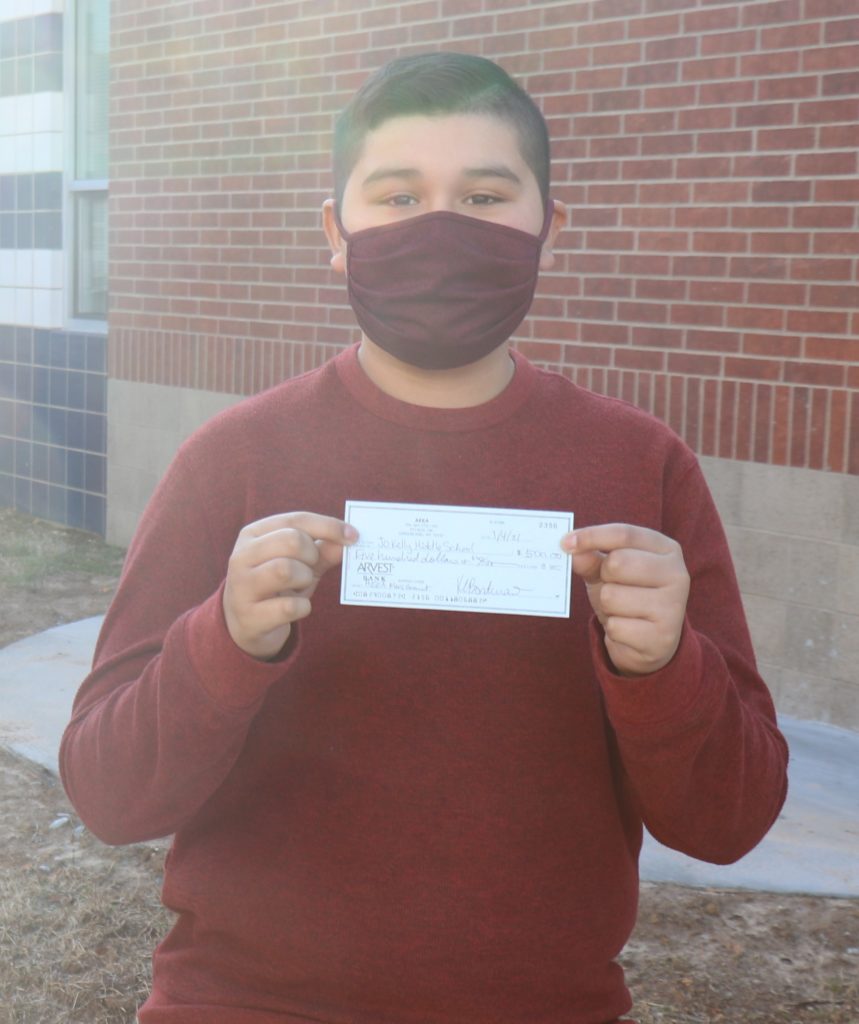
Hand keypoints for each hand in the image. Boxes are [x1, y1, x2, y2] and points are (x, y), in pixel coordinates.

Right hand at [223, 512, 357, 660]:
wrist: (246, 625)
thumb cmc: (277, 586)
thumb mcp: (300, 563)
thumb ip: (323, 550)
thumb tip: (349, 539)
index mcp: (252, 534)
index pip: (295, 520)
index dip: (328, 526)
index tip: (354, 536)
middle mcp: (241, 556)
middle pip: (291, 541)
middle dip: (311, 555)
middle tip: (310, 568)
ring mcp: (242, 586)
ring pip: (286, 570)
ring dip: (305, 578)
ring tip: (300, 585)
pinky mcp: (249, 616)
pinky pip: (289, 606)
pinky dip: (304, 607)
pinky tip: (298, 608)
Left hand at [561, 523, 689, 676]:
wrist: (649, 643)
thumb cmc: (628, 597)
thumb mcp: (608, 573)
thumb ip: (590, 559)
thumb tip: (571, 548)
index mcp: (667, 550)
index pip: (625, 534)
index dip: (592, 536)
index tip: (565, 543)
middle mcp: (677, 574)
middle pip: (617, 562)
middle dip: (604, 578)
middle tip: (613, 588)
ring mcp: (673, 606)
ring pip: (611, 596)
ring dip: (607, 607)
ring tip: (623, 612)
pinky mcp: (662, 636)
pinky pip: (615, 627)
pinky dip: (613, 630)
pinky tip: (628, 632)